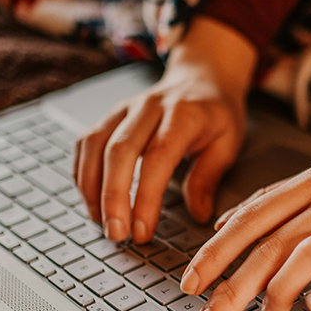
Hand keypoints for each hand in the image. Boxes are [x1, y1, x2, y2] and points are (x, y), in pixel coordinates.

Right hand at [73, 16, 256, 243]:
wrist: (202, 76)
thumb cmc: (217, 114)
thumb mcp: (228, 143)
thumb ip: (209, 177)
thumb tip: (198, 214)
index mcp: (183, 114)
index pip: (157, 158)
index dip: (146, 197)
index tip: (143, 231)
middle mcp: (149, 107)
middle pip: (119, 151)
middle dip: (112, 198)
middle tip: (116, 234)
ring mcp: (125, 108)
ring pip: (95, 145)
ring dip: (92, 188)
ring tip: (101, 222)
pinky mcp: (110, 115)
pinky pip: (86, 142)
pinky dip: (83, 173)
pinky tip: (92, 199)